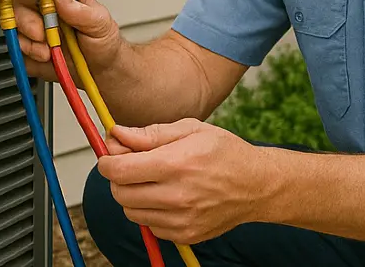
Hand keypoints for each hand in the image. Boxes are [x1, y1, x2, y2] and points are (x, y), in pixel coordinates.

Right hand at [9, 0, 123, 81]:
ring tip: (48, 51)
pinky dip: (28, 57)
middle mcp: (43, 12)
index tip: (44, 12)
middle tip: (43, 36)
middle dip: (27, 22)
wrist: (101, 71)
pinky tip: (45, 58)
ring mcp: (34, 32)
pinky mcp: (28, 52)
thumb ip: (81, 9)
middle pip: (16, 6)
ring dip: (29, 43)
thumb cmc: (102, 42)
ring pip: (13, 30)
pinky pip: (17, 52)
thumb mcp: (100, 23)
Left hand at [97, 118, 271, 243]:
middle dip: (119, 178)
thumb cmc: (225, 153)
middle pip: (120, 192)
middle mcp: (177, 195)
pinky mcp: (185, 235)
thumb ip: (150, 133)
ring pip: (131, 211)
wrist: (257, 186)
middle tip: (132, 166)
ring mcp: (181, 219)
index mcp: (176, 163)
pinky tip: (167, 197)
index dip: (107, 162)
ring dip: (133, 195)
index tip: (109, 157)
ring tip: (153, 181)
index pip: (119, 170)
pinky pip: (149, 225)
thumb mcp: (191, 129)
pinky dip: (150, 212)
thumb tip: (117, 135)